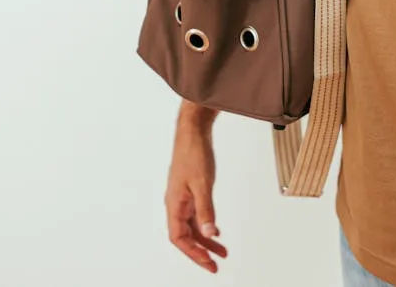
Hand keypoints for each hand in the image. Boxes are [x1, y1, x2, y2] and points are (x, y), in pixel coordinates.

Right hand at [165, 104, 226, 272]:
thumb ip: (206, 210)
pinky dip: (206, 225)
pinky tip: (215, 231)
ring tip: (222, 252)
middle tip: (215, 265)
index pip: (179, 238)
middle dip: (200, 252)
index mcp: (174, 203)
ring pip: (192, 226)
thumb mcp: (202, 184)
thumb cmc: (193, 153)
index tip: (208, 263)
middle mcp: (176, 203)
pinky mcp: (190, 190)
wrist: (193, 131)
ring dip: (205, 240)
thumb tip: (208, 234)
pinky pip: (196, 215)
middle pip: (186, 236)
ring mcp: (183, 197)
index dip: (193, 253)